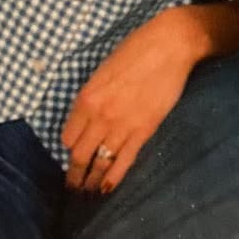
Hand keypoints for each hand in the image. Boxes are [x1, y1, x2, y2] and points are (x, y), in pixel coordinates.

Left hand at [62, 6, 208, 194]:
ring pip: (99, 162)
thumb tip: (90, 114)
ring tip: (86, 193)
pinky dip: (113, 178)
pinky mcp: (144, 130)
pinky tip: (106, 189)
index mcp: (86, 97)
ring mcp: (121, 125)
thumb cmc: (137, 49)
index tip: (73, 153)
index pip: (68, 136)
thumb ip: (94, 94)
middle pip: (79, 155)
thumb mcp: (104, 69)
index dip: (69, 147)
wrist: (171, 45)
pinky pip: (124, 160)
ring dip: (91, 181)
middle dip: (74, 174)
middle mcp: (99, 115)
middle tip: (73, 186)